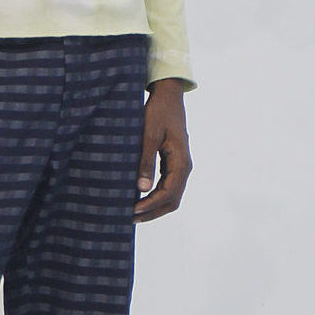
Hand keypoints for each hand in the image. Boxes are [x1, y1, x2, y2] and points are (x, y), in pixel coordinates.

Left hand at [133, 78, 191, 222]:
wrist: (168, 96)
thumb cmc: (158, 112)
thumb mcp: (148, 135)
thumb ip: (146, 162)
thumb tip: (142, 189)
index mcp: (181, 162)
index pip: (168, 194)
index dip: (150, 205)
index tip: (131, 210)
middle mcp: (184, 167)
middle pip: (172, 200)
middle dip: (152, 212)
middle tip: (130, 218)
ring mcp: (180, 166)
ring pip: (171, 196)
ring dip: (154, 207)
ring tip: (134, 212)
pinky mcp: (173, 163)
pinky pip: (167, 186)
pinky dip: (155, 197)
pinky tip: (139, 198)